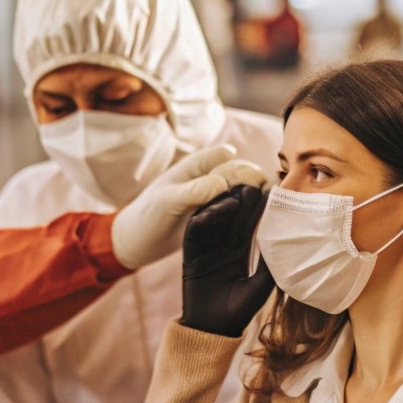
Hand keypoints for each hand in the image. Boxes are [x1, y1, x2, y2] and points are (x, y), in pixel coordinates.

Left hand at [111, 146, 267, 269]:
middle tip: (266, 203)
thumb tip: (225, 182)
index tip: (255, 183)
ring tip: (267, 214)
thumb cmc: (146, 217)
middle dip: (255, 183)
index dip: (243, 167)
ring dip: (254, 199)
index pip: (227, 157)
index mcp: (195, 166)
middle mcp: (207, 178)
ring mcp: (212, 199)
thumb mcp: (167, 201)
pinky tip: (257, 226)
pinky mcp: (215, 218)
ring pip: (242, 192)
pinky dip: (248, 215)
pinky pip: (237, 211)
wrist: (135, 245)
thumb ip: (195, 190)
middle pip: (241, 173)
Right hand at [181, 184, 274, 336]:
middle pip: (231, 217)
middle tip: (255, 182)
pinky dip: (207, 216)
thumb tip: (287, 242)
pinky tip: (222, 207)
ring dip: (225, 203)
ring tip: (240, 191)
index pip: (248, 225)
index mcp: (238, 254)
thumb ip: (270, 264)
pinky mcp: (190, 254)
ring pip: (213, 219)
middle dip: (242, 200)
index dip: (258, 209)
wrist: (213, 329)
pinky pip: (196, 230)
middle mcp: (221, 248)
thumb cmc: (239, 311)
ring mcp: (205, 249)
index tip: (271, 192)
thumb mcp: (261, 285)